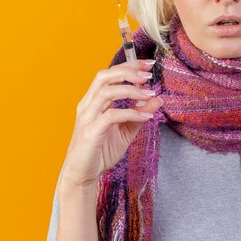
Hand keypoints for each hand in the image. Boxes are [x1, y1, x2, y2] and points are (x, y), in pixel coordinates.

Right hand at [60, 59, 162, 187]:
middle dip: (128, 72)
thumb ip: (140, 114)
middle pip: (104, 76)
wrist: (83, 175)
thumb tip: (157, 98)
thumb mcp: (126, 131)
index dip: (129, 66)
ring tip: (150, 94)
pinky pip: (110, 116)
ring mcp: (87, 118)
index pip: (109, 74)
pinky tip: (145, 116)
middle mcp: (87, 105)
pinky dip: (130, 113)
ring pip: (106, 92)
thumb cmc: (100, 152)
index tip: (148, 65)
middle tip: (149, 75)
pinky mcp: (91, 132)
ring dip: (131, 90)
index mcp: (93, 101)